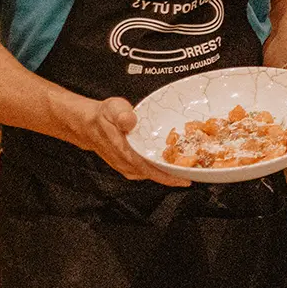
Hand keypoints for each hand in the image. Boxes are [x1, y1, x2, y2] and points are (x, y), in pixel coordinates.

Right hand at [76, 96, 191, 186]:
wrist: (89, 125)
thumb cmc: (103, 116)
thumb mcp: (112, 108)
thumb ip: (122, 114)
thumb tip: (130, 121)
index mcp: (124, 152)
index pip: (148, 169)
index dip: (167, 176)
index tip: (185, 179)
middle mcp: (127, 163)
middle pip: (154, 175)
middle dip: (175, 176)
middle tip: (198, 173)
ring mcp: (129, 166)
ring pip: (153, 174)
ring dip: (170, 174)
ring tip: (191, 170)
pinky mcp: (131, 165)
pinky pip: (150, 170)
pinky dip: (163, 170)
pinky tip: (174, 164)